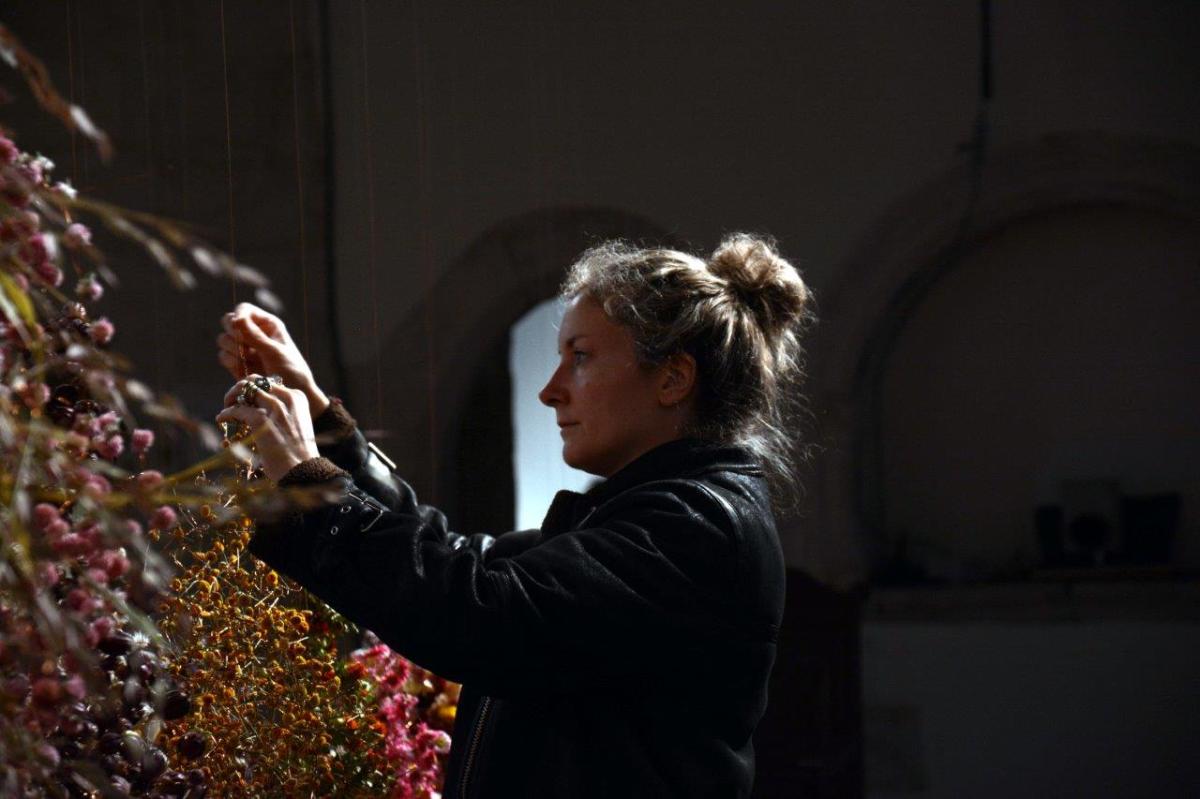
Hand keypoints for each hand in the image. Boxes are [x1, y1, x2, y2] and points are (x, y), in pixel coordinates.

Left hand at [216, 377, 319, 481]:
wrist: (303, 470)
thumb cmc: (299, 454)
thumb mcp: (295, 426)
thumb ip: (282, 414)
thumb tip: (260, 411)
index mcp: (297, 397)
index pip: (270, 383)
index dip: (255, 390)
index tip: (247, 400)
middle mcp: (286, 397)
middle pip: (256, 381)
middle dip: (241, 387)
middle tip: (233, 400)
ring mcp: (274, 407)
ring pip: (244, 389)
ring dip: (231, 397)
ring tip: (226, 407)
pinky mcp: (260, 419)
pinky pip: (236, 410)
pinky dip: (226, 413)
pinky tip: (222, 419)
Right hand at [217, 302, 329, 416]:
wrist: (290, 396)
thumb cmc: (291, 371)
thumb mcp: (274, 352)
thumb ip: (255, 336)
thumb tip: (235, 318)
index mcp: (268, 324)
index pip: (244, 309)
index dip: (238, 316)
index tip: (237, 326)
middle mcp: (254, 333)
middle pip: (228, 322)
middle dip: (234, 334)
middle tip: (245, 347)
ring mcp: (244, 348)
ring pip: (223, 340)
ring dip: (233, 350)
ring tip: (250, 361)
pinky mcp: (237, 362)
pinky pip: (223, 356)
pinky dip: (231, 363)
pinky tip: (246, 371)